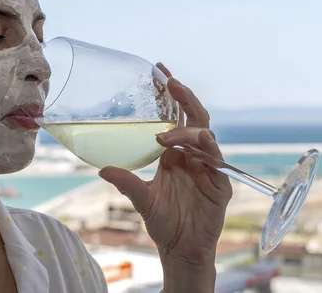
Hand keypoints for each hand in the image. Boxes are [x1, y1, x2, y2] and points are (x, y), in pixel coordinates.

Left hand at [99, 64, 231, 265]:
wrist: (181, 250)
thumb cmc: (163, 222)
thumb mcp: (141, 199)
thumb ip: (127, 182)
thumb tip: (102, 168)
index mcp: (175, 153)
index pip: (176, 116)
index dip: (171, 95)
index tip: (160, 71)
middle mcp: (193, 155)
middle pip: (195, 118)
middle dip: (184, 98)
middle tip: (170, 82)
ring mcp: (208, 168)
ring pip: (205, 136)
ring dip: (188, 129)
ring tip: (167, 133)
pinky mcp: (220, 184)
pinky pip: (216, 162)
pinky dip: (208, 150)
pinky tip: (198, 143)